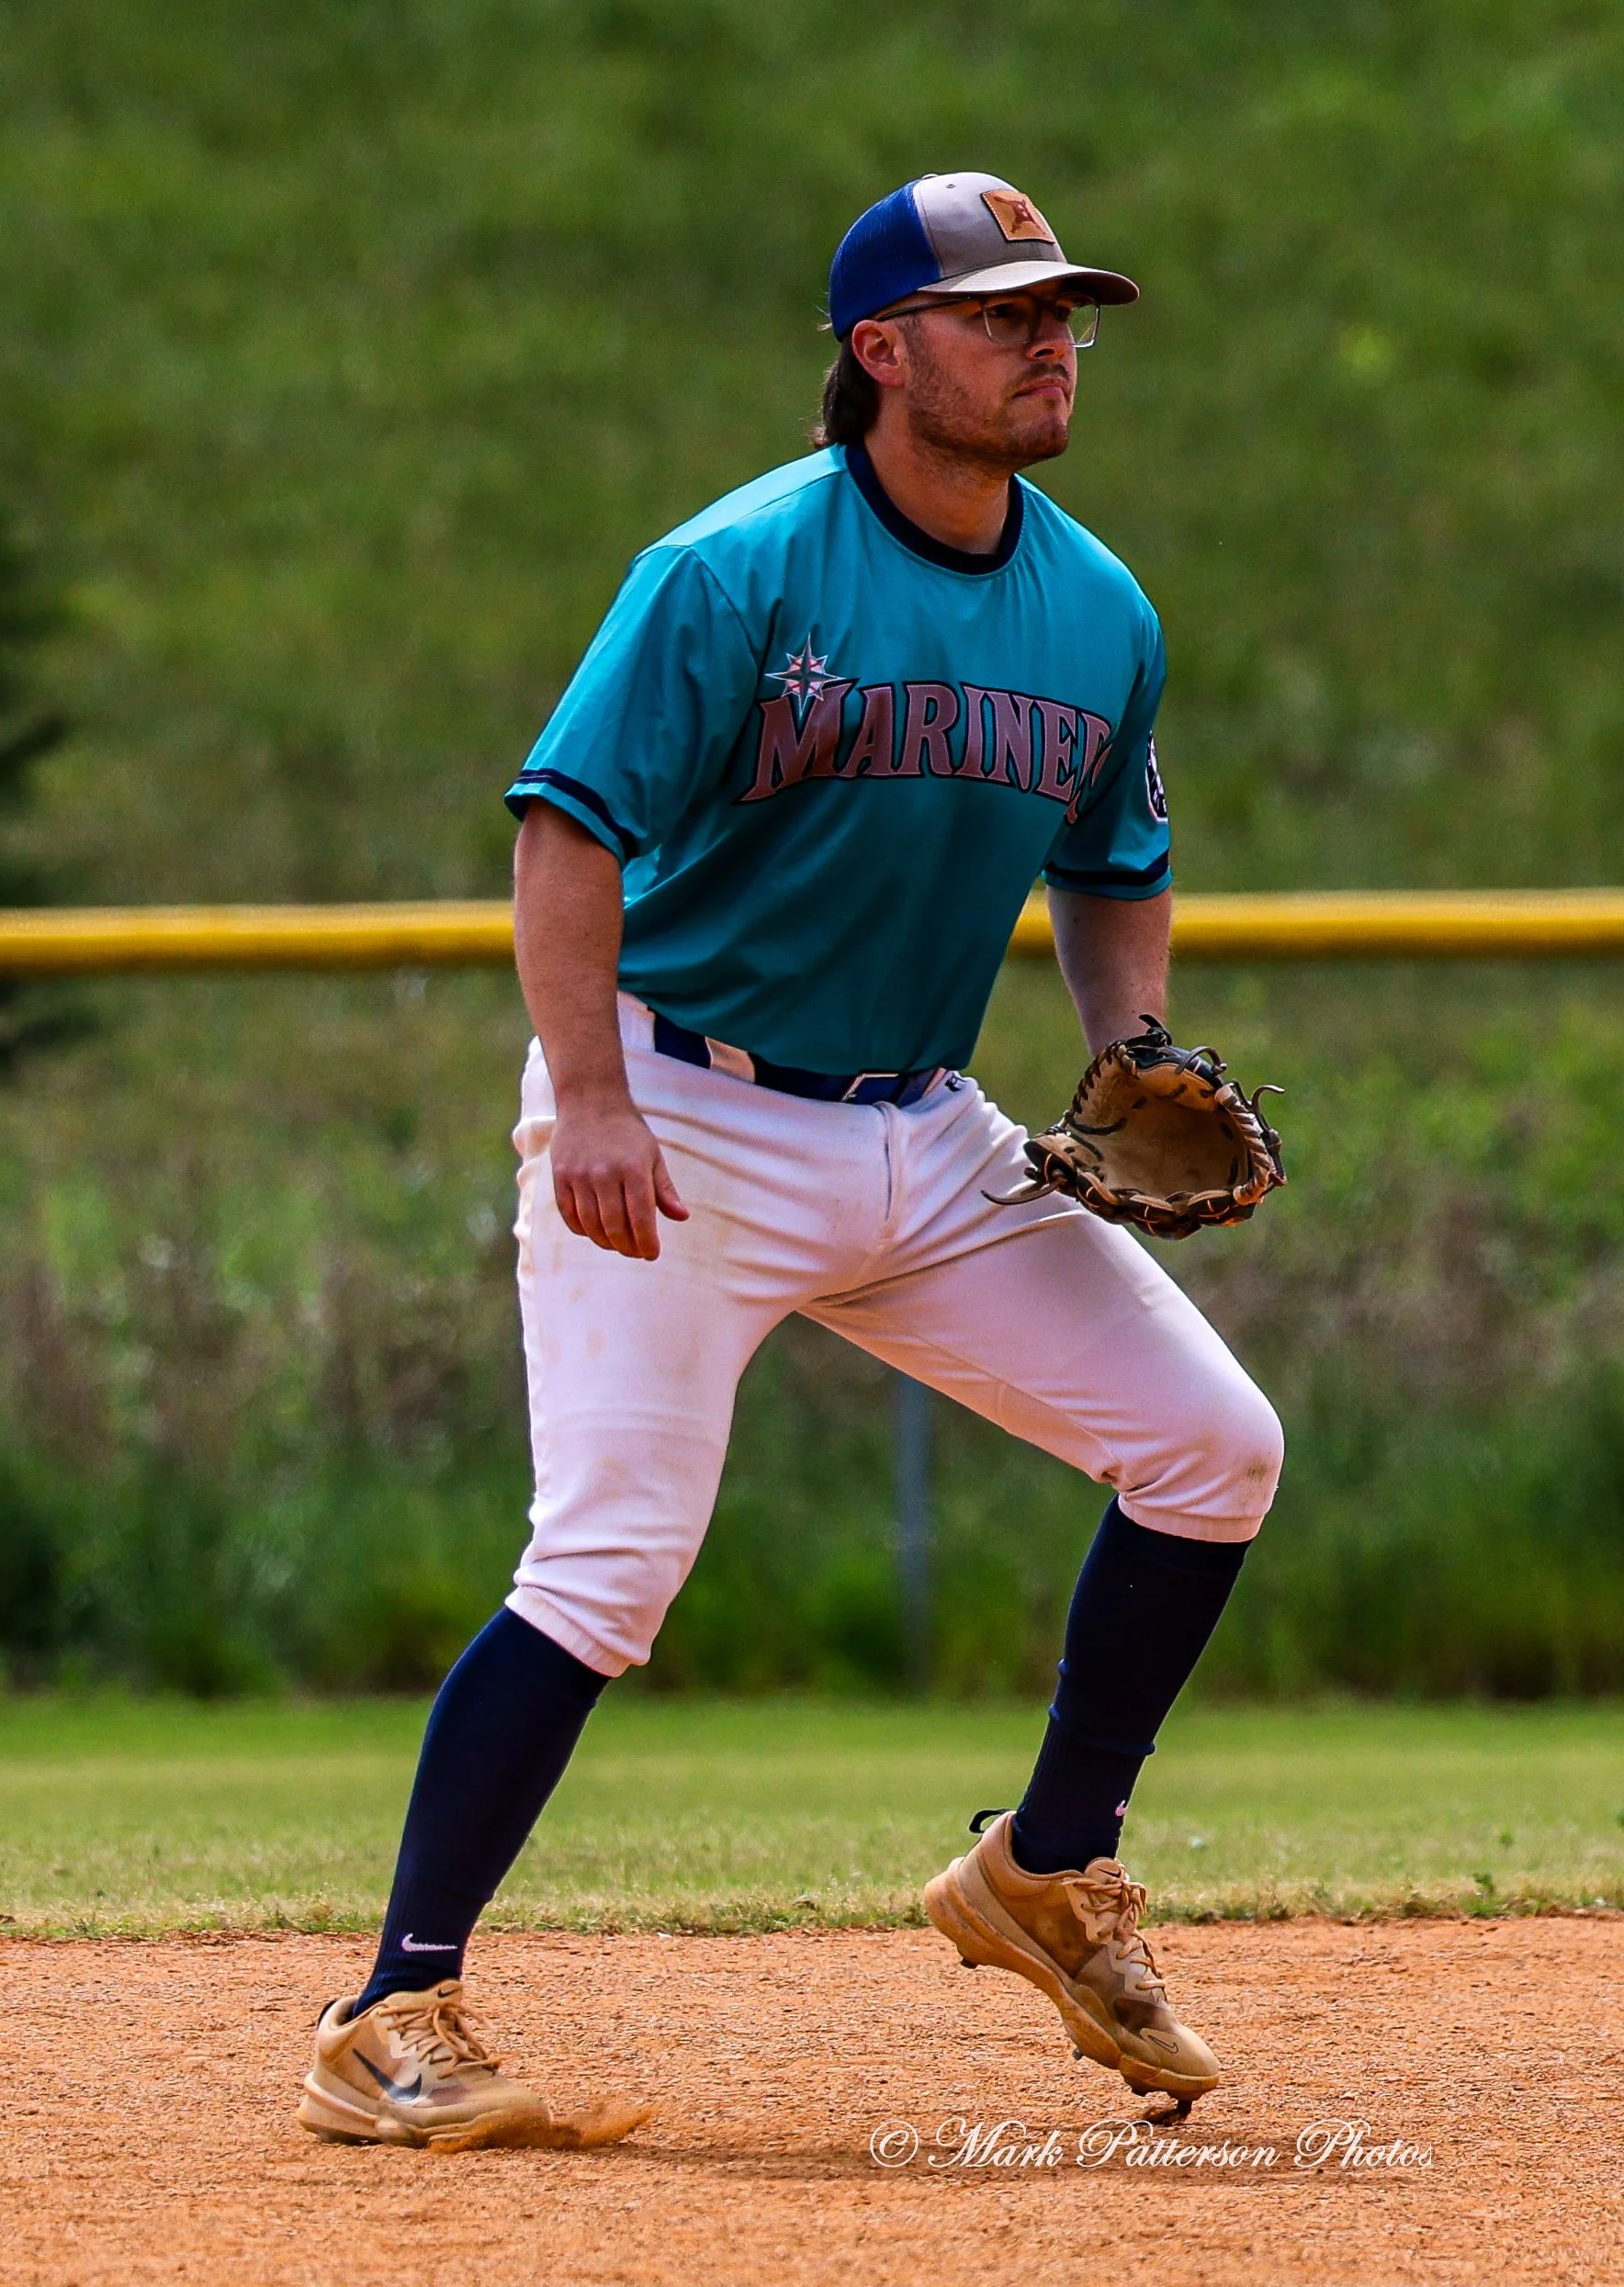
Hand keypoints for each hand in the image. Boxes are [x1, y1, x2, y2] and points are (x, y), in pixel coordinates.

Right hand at [550, 1096, 688, 1259]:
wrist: (590, 1102)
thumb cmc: (628, 1132)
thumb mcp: (653, 1156)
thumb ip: (665, 1189)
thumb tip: (682, 1217)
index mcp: (633, 1169)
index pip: (642, 1218)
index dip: (647, 1243)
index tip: (652, 1254)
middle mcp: (605, 1174)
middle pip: (615, 1227)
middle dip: (628, 1247)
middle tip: (635, 1252)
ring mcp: (579, 1176)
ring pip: (591, 1225)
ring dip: (606, 1242)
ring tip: (617, 1245)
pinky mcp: (561, 1177)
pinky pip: (570, 1215)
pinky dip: (583, 1230)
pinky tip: (595, 1231)